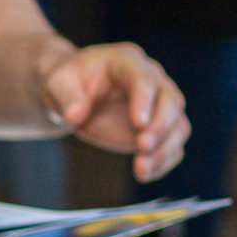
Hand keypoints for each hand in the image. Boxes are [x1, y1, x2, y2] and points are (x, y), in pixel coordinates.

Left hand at [40, 42, 189, 180]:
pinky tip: (145, 174)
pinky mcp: (159, 129)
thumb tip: (76, 116)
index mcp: (127, 61)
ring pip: (177, 125)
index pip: (144, 78)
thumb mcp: (58, 85)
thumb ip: (67, 97)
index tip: (139, 124)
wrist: (74, 95)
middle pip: (171, 101)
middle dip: (160, 126)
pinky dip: (163, 162)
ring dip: (165, 149)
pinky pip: (172, 146)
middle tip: (142, 147)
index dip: (145, 100)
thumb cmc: (68, 84)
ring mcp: (159, 105)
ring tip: (141, 170)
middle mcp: (152, 80)